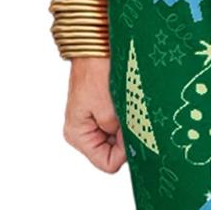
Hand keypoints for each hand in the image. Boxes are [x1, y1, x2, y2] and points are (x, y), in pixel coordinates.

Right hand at [65, 56, 125, 172]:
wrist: (97, 45)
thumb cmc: (99, 72)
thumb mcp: (112, 112)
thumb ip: (122, 138)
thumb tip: (133, 151)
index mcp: (77, 135)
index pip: (107, 163)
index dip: (124, 152)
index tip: (130, 130)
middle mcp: (82, 132)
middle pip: (113, 152)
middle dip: (127, 138)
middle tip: (130, 115)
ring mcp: (92, 122)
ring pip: (119, 139)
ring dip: (128, 126)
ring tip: (127, 105)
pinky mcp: (102, 111)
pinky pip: (120, 124)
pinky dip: (128, 117)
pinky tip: (127, 102)